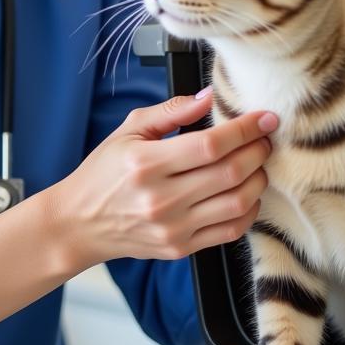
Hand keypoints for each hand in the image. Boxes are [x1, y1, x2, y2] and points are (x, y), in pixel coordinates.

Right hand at [53, 91, 275, 266]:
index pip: (210, 145)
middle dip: (258, 151)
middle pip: (230, 172)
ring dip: (258, 180)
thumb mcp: (128, 131)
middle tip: (265, 137)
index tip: (265, 117)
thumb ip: (171, 112)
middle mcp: (161, 198)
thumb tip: (208, 97)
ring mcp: (173, 227)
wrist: (79, 223)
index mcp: (146, 163)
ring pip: (236, 203)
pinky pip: (230, 231)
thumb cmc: (103, 173)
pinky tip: (248, 193)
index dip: (244, 129)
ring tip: (258, 163)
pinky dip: (249, 210)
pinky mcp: (181, 247)